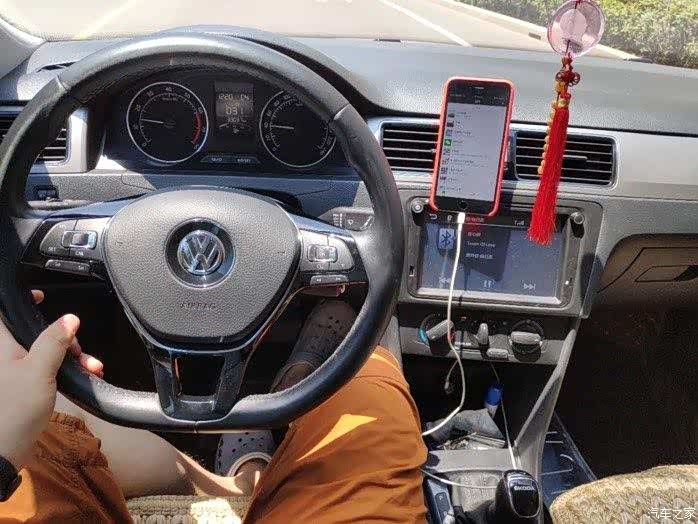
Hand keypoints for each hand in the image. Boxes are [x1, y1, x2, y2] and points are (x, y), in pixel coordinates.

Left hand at [0, 290, 102, 469]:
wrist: (1, 452)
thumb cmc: (13, 410)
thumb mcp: (39, 370)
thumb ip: (54, 341)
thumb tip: (69, 319)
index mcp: (2, 345)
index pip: (9, 313)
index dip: (25, 302)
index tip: (43, 298)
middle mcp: (6, 356)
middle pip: (34, 333)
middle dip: (63, 337)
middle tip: (77, 350)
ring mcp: (13, 372)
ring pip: (43, 352)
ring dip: (68, 356)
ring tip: (89, 367)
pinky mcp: (21, 389)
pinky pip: (45, 369)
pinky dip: (64, 370)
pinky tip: (83, 376)